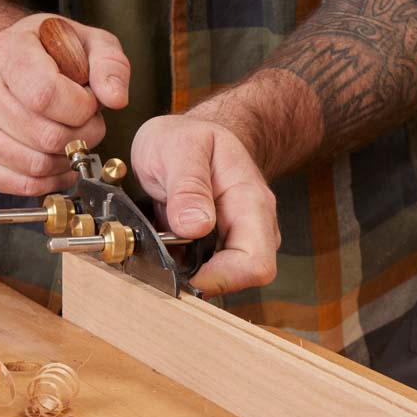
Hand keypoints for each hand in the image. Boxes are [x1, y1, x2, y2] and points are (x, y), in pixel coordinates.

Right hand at [0, 14, 129, 195]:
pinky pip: (20, 184)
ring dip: (67, 160)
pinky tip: (59, 162)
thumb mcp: (90, 44)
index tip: (90, 102)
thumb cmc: (52, 54)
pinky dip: (50, 181)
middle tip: (86, 123)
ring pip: (35, 165)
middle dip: (82, 137)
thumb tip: (115, 98)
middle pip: (45, 136)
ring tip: (72, 138)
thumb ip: (110, 65)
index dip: (82, 108)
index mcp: (5, 52)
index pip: (45, 95)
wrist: (11, 63)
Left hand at [132, 116, 280, 296]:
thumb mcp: (179, 148)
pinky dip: (185, 269)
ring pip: (224, 279)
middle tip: (163, 263)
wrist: (190, 137)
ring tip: (161, 249)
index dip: (222, 278)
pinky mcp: (221, 249)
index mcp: (250, 202)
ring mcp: (239, 239)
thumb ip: (188, 185)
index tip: (184, 274)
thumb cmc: (189, 138)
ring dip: (191, 275)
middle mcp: (253, 226)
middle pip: (242, 277)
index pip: (255, 261)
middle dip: (203, 279)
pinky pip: (208, 272)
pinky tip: (167, 250)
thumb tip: (195, 227)